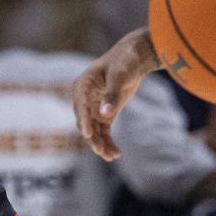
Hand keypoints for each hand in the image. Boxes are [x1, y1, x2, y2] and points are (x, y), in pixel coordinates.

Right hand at [72, 29, 156, 160]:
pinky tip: (115, 153)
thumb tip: (105, 114)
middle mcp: (85, 99)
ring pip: (94, 130)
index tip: (88, 134)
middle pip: (85, 122)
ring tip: (111, 156)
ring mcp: (94, 108)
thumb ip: (111, 95)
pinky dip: (108, 142)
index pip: (80, 105)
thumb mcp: (119, 76)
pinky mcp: (105, 114)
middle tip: (100, 151)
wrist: (134, 59)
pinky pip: (104, 132)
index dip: (83, 120)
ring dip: (101, 144)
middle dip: (92, 137)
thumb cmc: (124, 61)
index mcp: (83, 85)